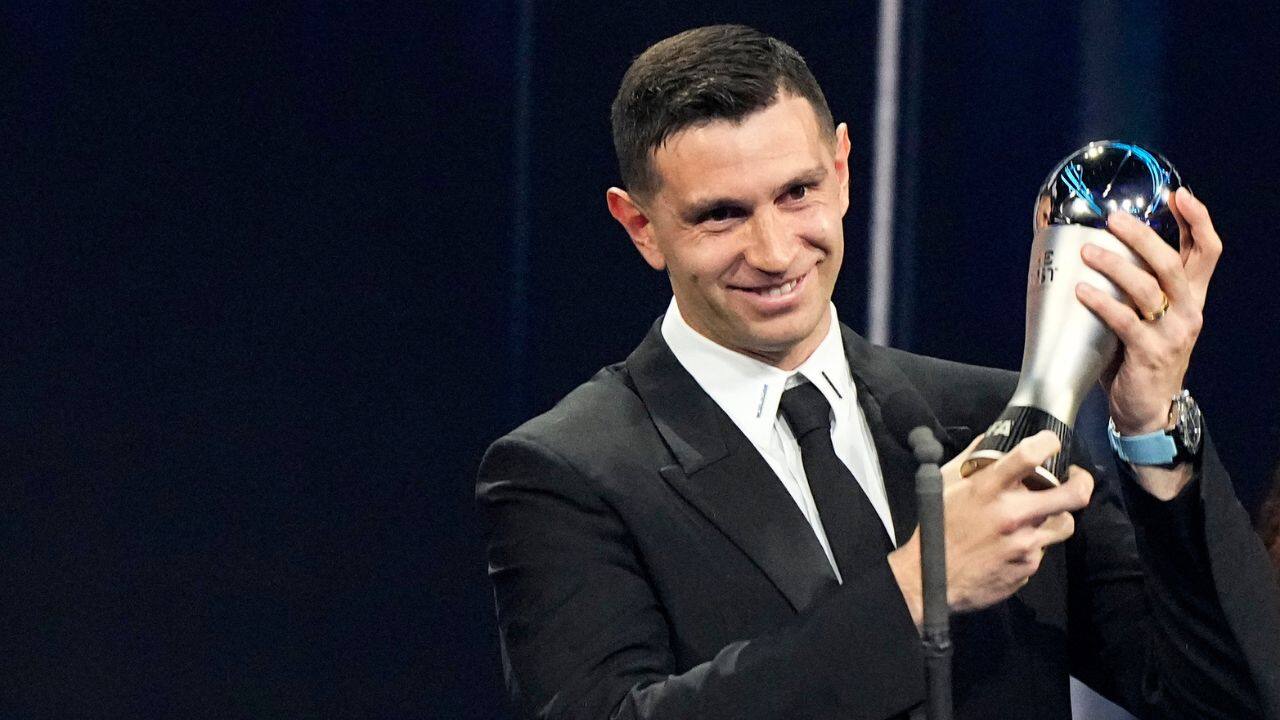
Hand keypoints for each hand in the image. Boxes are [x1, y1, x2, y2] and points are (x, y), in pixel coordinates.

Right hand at [889, 432, 1093, 624]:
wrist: (930, 579)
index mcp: (988, 489)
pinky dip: (1032, 544)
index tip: (1051, 444)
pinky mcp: (1027, 568)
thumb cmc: (935, 527)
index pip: (1030, 455)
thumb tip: (991, 439)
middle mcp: (1012, 515)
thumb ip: (972, 459)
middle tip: (1076, 478)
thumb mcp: (946, 484)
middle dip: (1082, 482)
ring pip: (1064, 524)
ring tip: (1040, 515)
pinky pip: (1042, 550)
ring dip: (1056, 516)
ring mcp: (1024, 544)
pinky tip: (1012, 545)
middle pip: (1072, 495)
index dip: (1049, 443)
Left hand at [1075, 188, 1221, 434]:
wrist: (1147, 408)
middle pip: (1173, 263)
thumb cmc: (1140, 355)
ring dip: (1116, 266)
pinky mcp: (1150, 354)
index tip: (1179, 194)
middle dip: (1143, 236)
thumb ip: (1138, 286)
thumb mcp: (1150, 316)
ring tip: (1088, 251)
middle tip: (1113, 219)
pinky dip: (1101, 303)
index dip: (1198, 220)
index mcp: (1192, 297)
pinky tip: (1081, 290)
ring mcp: (1172, 333)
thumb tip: (1100, 244)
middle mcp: (1189, 310)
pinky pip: (1124, 322)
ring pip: (1148, 289)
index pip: (1207, 251)